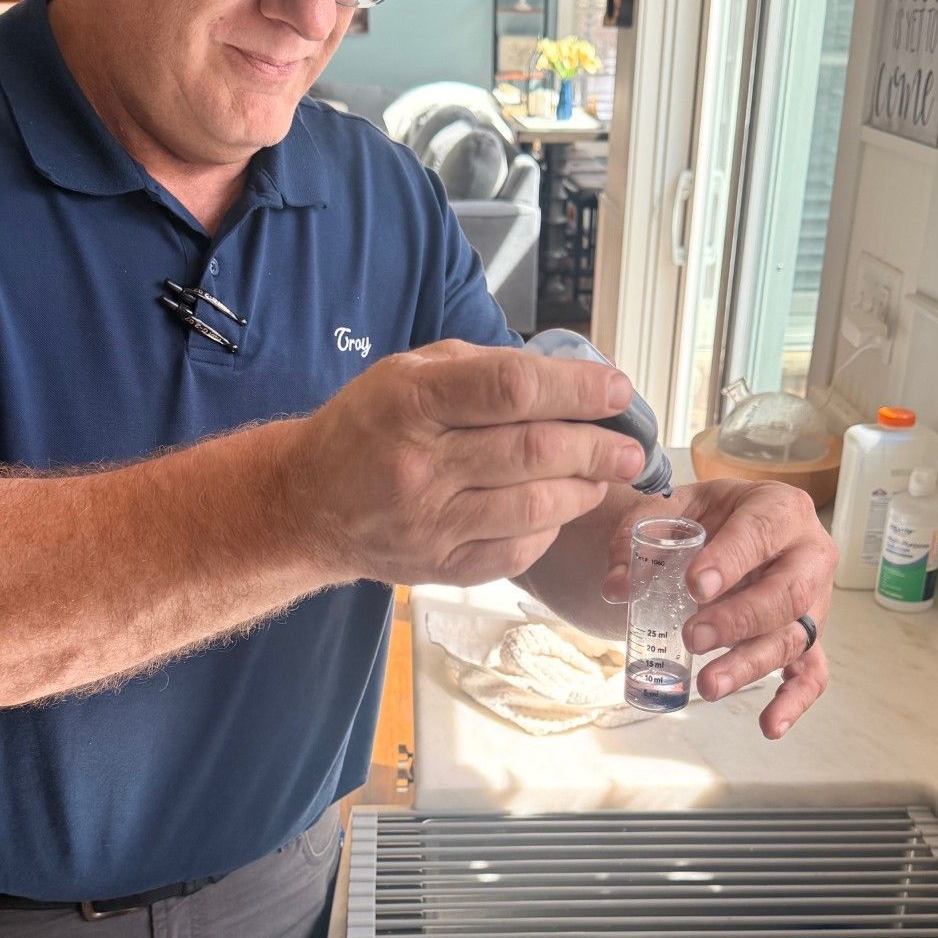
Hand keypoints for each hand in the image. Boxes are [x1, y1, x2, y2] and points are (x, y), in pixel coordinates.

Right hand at [295, 340, 647, 587]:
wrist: (307, 504)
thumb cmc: (368, 426)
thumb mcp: (409, 371)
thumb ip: (485, 369)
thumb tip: (573, 379)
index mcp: (409, 400)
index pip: (512, 389)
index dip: (577, 389)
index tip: (618, 391)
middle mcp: (419, 464)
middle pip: (534, 452)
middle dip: (598, 447)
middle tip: (630, 446)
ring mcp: (430, 523)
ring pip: (535, 506)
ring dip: (585, 490)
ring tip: (605, 475)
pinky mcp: (440, 567)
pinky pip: (518, 550)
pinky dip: (551, 528)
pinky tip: (559, 509)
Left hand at [602, 478, 836, 738]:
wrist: (731, 526)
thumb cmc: (709, 516)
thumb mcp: (673, 508)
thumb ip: (639, 538)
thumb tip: (616, 588)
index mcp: (779, 509)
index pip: (761, 533)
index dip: (731, 560)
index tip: (696, 586)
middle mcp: (808, 554)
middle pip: (787, 593)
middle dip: (739, 620)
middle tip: (693, 638)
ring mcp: (814, 600)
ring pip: (793, 637)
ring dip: (751, 665)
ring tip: (709, 686)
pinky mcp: (809, 637)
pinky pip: (812, 673)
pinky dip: (794, 702)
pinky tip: (769, 726)